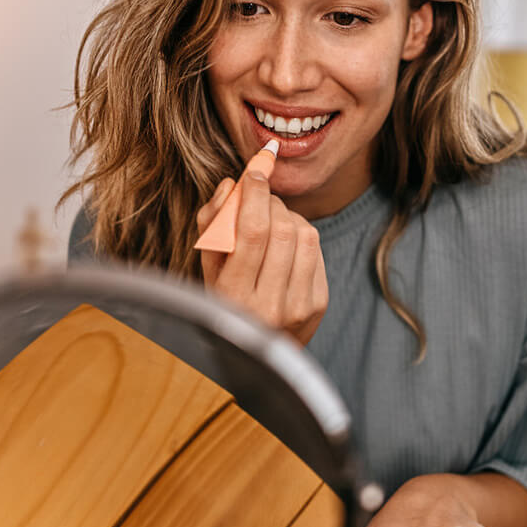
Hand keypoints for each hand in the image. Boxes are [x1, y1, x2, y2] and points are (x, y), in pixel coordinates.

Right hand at [197, 170, 327, 344]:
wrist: (255, 355)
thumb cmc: (224, 305)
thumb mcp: (207, 271)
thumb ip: (212, 226)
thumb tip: (233, 185)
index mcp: (235, 297)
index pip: (253, 232)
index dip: (256, 194)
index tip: (256, 170)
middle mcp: (270, 306)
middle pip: (281, 230)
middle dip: (271, 202)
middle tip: (259, 198)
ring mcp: (300, 306)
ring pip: (304, 235)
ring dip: (288, 215)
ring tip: (272, 220)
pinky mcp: (319, 304)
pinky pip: (316, 249)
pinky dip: (301, 234)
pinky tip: (287, 242)